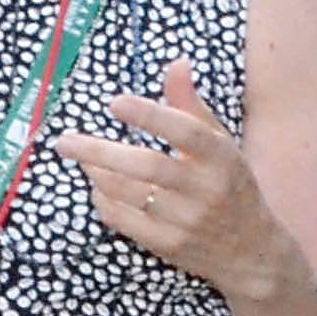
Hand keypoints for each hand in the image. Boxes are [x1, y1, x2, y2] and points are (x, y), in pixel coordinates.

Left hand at [56, 59, 294, 301]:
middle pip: (149, 166)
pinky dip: (103, 200)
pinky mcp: (170, 246)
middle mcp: (207, 190)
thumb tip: (176, 62)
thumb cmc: (229, 185)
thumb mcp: (221, 145)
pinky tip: (98, 186)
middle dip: (100, 151)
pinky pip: (124, 220)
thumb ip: (191, 105)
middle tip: (64, 141)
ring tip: (79, 156)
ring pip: (130, 193)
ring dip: (97, 172)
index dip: (151, 116)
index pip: (188, 133)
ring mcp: (188, 221)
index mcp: (222, 159)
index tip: (114, 103)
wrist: (252, 253)